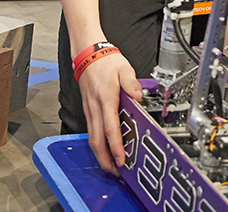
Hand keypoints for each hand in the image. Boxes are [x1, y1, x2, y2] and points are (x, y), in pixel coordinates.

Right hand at [78, 51, 142, 172]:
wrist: (88, 55)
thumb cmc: (106, 62)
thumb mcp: (124, 68)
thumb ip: (132, 83)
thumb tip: (138, 96)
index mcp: (106, 100)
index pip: (111, 129)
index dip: (116, 146)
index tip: (122, 160)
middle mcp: (96, 109)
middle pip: (98, 141)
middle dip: (106, 159)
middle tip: (117, 172)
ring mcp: (90, 111)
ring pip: (93, 139)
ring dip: (101, 155)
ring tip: (112, 167)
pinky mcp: (89, 111)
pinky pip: (92, 132)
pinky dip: (98, 145)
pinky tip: (105, 151)